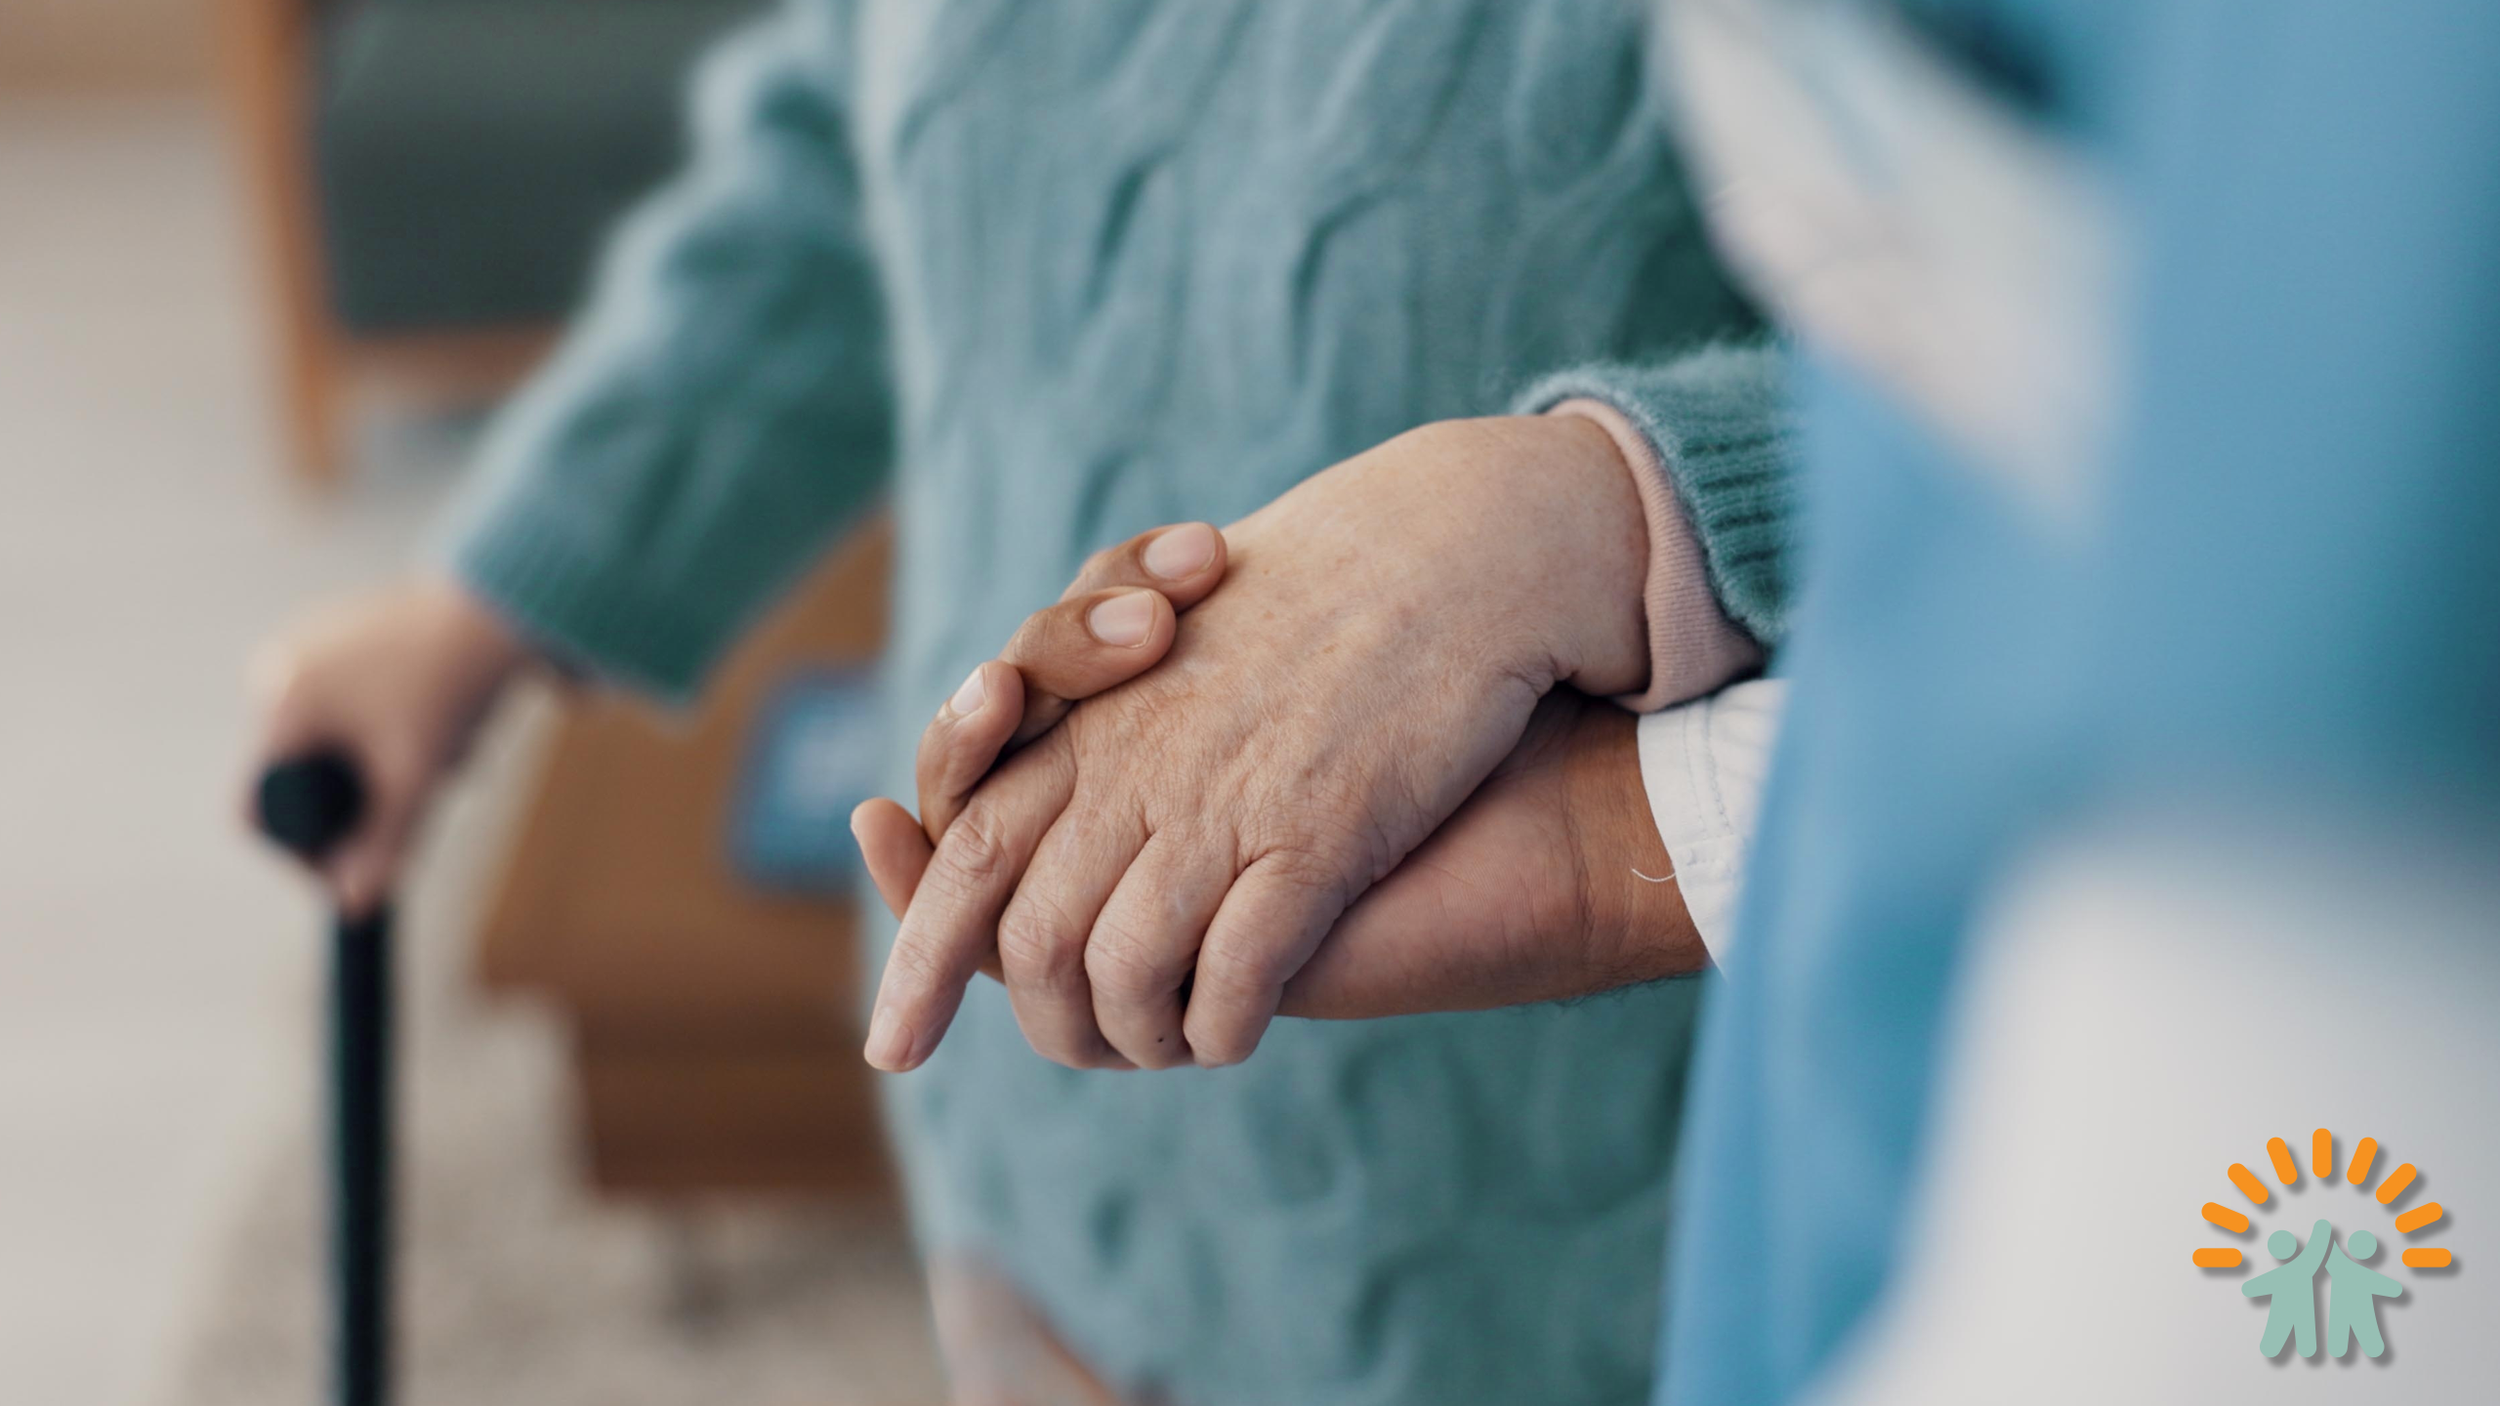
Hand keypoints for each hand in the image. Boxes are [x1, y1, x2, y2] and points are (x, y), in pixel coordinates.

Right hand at [245, 577, 530, 913]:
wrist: (507, 606)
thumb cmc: (455, 688)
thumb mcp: (417, 778)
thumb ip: (383, 846)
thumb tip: (352, 907)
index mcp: (284, 705)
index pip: (262, 808)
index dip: (300, 854)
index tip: (348, 874)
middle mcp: (281, 671)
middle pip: (306, 779)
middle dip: (366, 799)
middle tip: (433, 785)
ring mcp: (310, 648)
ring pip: (336, 746)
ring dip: (389, 763)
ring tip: (451, 742)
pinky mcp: (343, 634)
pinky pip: (353, 706)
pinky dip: (393, 726)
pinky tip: (443, 711)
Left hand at [864, 415, 1652, 1071]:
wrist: (1452, 548)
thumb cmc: (1321, 592)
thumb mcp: (1179, 635)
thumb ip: (1105, 721)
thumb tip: (1051, 798)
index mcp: (1092, 714)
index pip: (971, 845)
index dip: (923, 956)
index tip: (894, 1048)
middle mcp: (1136, 761)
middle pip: (1029, 931)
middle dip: (1038, 1024)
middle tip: (1082, 1053)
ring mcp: (1223, 798)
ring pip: (1125, 968)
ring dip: (1139, 1036)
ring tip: (1169, 1045)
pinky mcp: (1317, 831)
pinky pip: (1236, 971)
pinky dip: (1223, 1026)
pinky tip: (1236, 1031)